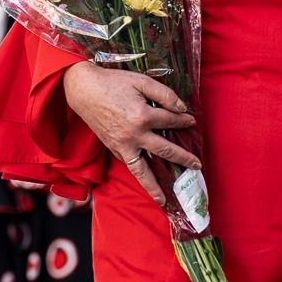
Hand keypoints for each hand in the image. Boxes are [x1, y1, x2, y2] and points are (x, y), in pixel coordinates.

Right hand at [61, 63, 197, 211]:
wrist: (84, 90)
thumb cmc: (113, 82)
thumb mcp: (142, 82)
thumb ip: (164, 94)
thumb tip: (182, 107)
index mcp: (143, 117)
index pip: (171, 122)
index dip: (183, 121)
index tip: (191, 122)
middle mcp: (134, 135)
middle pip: (165, 151)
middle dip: (183, 158)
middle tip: (197, 166)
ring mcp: (122, 145)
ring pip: (142, 171)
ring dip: (154, 186)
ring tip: (163, 199)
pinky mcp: (112, 148)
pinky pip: (129, 164)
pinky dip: (139, 174)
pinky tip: (146, 178)